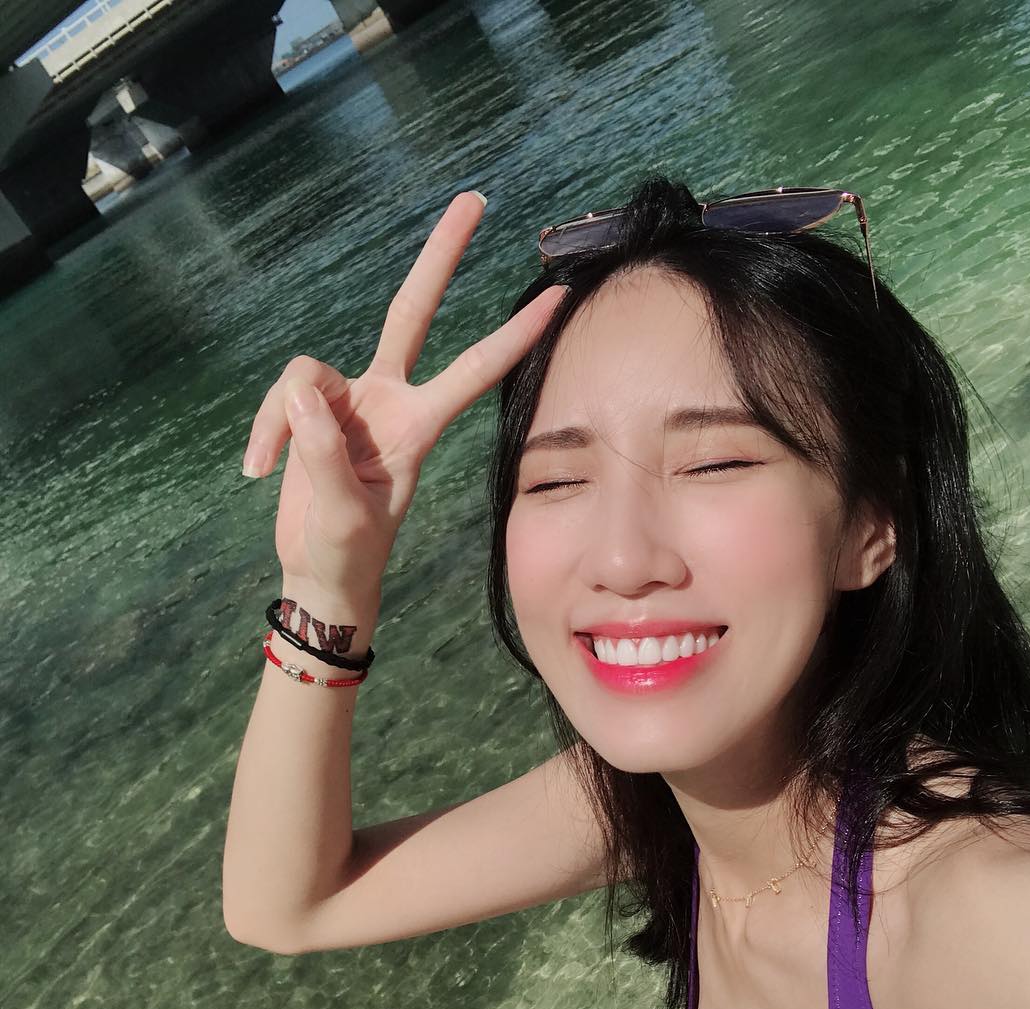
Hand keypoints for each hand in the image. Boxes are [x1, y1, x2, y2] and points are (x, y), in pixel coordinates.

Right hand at [242, 191, 567, 600]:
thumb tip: (298, 393)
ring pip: (306, 372)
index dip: (511, 336)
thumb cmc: (349, 552)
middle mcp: (389, 400)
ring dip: (279, 419)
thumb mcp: (343, 514)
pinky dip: (263, 430)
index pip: (472, 370)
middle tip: (476, 198)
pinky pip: (278, 398)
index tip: (556, 298)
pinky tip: (255, 470)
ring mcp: (348, 400)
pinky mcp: (309, 409)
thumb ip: (324, 452)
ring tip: (267, 468)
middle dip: (440, 257)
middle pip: (412, 311)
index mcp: (417, 426)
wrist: (320, 572)